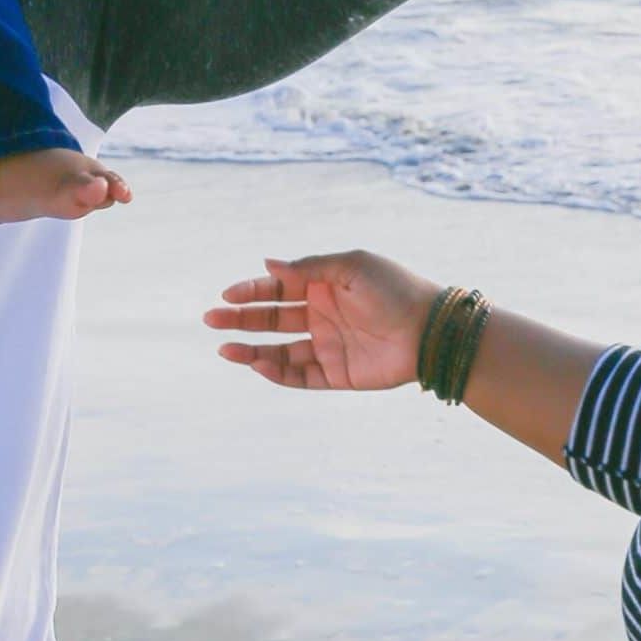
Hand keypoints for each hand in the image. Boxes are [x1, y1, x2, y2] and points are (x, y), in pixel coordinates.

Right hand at [203, 251, 438, 391]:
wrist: (430, 330)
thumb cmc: (394, 288)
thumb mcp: (351, 266)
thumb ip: (309, 268)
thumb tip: (268, 264)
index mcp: (324, 285)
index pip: (279, 287)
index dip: (252, 291)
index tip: (227, 295)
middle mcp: (321, 315)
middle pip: (272, 318)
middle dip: (241, 319)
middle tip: (211, 319)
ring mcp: (328, 345)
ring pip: (280, 350)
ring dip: (252, 350)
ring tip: (225, 349)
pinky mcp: (337, 374)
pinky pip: (300, 375)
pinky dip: (278, 372)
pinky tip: (259, 365)